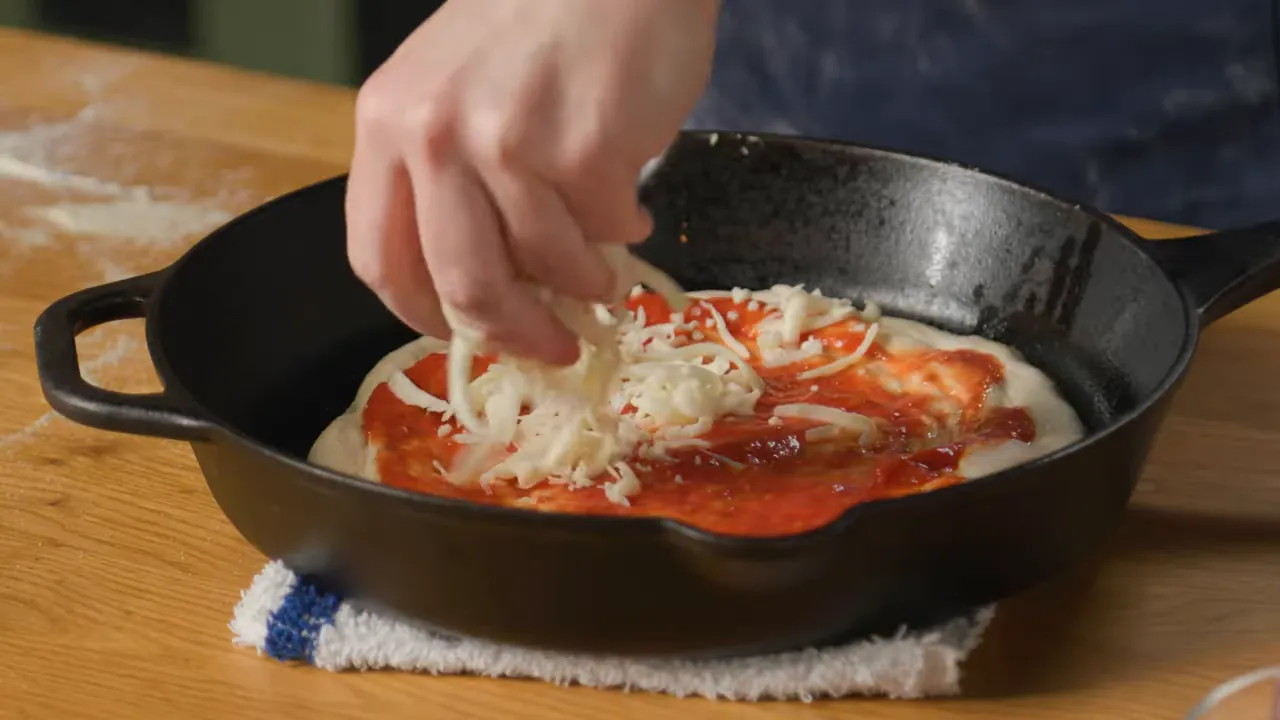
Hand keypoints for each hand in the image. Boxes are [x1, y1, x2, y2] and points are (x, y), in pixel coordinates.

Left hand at [346, 0, 720, 364]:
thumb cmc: (540, 20)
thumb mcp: (454, 87)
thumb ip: (447, 177)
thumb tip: (488, 284)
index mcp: (389, 124)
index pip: (379, 258)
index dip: (423, 314)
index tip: (465, 334)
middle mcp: (436, 136)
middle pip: (463, 285)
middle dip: (515, 333)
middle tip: (553, 346)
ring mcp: (509, 143)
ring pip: (545, 267)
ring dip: (584, 280)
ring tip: (605, 262)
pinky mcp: (584, 149)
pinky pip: (604, 231)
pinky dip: (623, 231)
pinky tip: (628, 202)